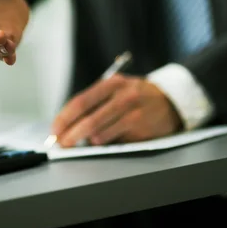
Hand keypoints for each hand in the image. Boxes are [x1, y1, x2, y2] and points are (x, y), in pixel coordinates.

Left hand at [51, 75, 182, 146]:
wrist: (171, 101)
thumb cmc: (136, 96)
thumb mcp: (116, 89)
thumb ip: (95, 102)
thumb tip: (68, 124)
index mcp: (112, 83)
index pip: (81, 102)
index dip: (64, 118)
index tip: (54, 130)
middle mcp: (123, 97)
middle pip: (89, 120)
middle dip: (71, 135)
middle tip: (62, 144)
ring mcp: (134, 114)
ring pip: (100, 134)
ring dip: (88, 141)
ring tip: (85, 141)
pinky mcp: (141, 130)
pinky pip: (115, 142)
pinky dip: (105, 143)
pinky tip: (104, 140)